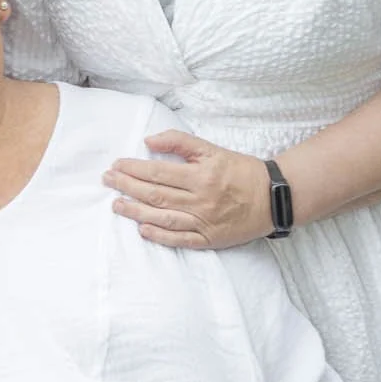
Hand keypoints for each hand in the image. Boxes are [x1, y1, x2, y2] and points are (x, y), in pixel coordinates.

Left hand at [103, 131, 271, 247]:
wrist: (272, 198)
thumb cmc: (240, 170)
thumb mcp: (212, 149)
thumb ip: (180, 142)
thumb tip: (149, 141)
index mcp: (200, 176)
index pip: (158, 172)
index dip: (133, 169)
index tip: (116, 165)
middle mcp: (200, 200)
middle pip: (155, 195)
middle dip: (127, 187)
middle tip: (108, 180)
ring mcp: (204, 222)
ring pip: (163, 218)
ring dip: (136, 212)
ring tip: (116, 205)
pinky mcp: (209, 239)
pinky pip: (180, 240)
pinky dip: (160, 236)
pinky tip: (143, 230)